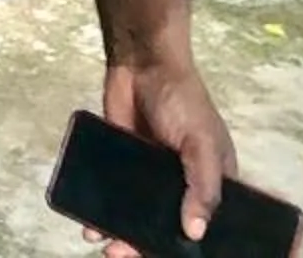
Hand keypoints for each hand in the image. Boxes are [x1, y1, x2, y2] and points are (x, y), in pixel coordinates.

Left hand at [99, 54, 233, 254]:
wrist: (141, 64)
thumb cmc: (183, 101)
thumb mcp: (201, 143)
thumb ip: (202, 186)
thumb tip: (194, 233)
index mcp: (212, 186)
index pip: (210, 229)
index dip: (198, 249)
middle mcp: (182, 187)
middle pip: (169, 230)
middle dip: (150, 248)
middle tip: (125, 256)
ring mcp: (151, 178)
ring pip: (139, 219)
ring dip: (124, 238)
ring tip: (107, 248)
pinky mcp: (122, 166)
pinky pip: (114, 199)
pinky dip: (102, 216)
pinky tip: (90, 228)